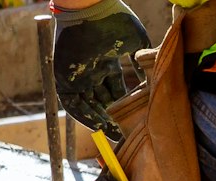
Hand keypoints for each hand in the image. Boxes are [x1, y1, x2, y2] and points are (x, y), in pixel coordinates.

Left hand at [52, 0, 149, 135]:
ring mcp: (78, 74)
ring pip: (87, 104)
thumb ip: (144, 60)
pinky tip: (98, 126)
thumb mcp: (137, 42)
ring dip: (99, 120)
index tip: (135, 120)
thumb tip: (151, 78)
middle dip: (112, 117)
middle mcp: (92, 70)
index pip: (116, 90)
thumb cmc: (114, 20)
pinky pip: (72, 103)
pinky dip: (84, 115)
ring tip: (113, 134)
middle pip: (102, 100)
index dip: (125, 106)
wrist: (91, 8)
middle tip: (125, 133)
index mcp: (107, 62)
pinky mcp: (64, 77)